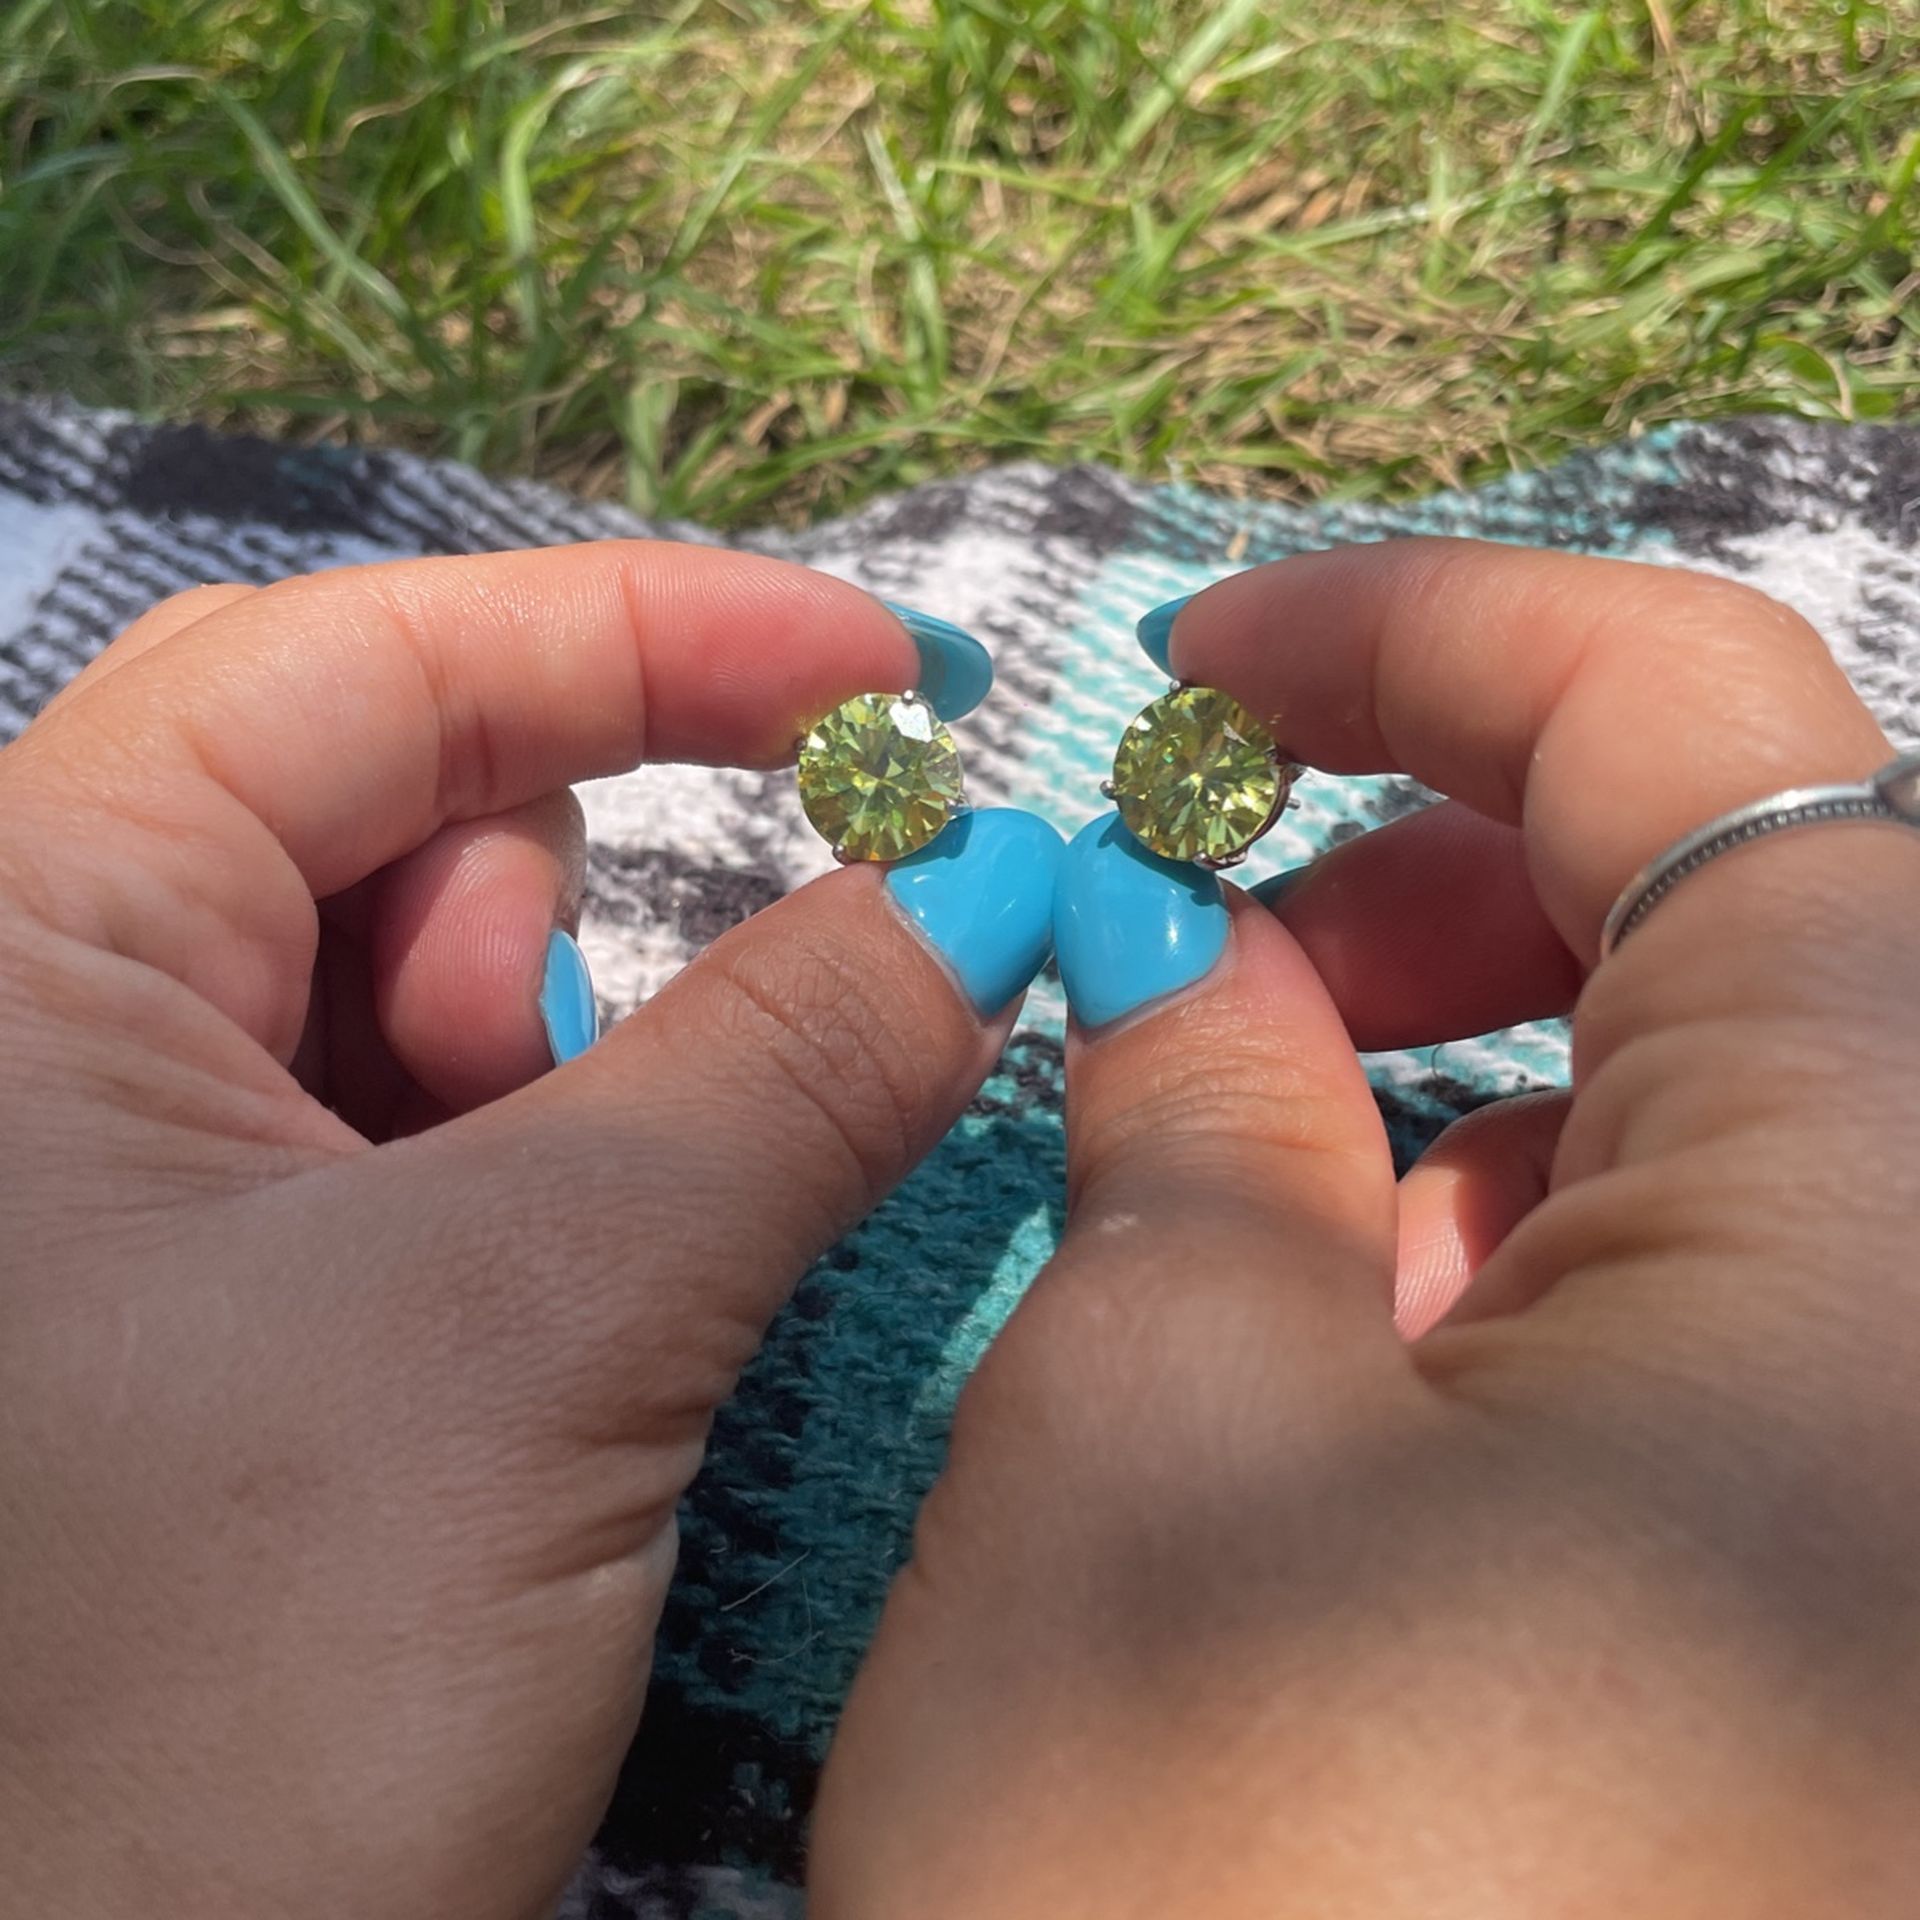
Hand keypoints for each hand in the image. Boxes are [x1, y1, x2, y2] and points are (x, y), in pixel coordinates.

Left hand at [0, 547, 1058, 1916]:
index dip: (651, 631)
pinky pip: (415, 1157)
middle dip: (572, 940)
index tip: (894, 674)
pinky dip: (542, 1196)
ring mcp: (103, 1174)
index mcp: (17, 940)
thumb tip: (994, 892)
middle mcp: (32, 1023)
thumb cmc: (201, 1705)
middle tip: (659, 1137)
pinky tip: (551, 1344)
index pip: (364, 659)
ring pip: (416, 1010)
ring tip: (560, 1317)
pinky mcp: (191, 1302)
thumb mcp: (536, 1338)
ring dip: (562, 1105)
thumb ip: (788, 1070)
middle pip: (388, 828)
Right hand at [813, 541, 1919, 1915]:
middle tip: (1205, 934)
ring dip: (1477, 1086)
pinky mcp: (1863, 1606)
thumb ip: (1189, 1118)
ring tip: (1249, 1173)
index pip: (1690, 719)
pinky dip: (1537, 1276)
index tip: (1198, 659)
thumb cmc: (1245, 1906)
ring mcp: (1916, 1480)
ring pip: (1736, 1136)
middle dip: (1444, 870)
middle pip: (1748, 914)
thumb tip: (1178, 940)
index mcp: (1891, 1200)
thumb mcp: (1150, 1444)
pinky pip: (1743, 1329)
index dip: (1425, 628)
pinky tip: (1368, 1367)